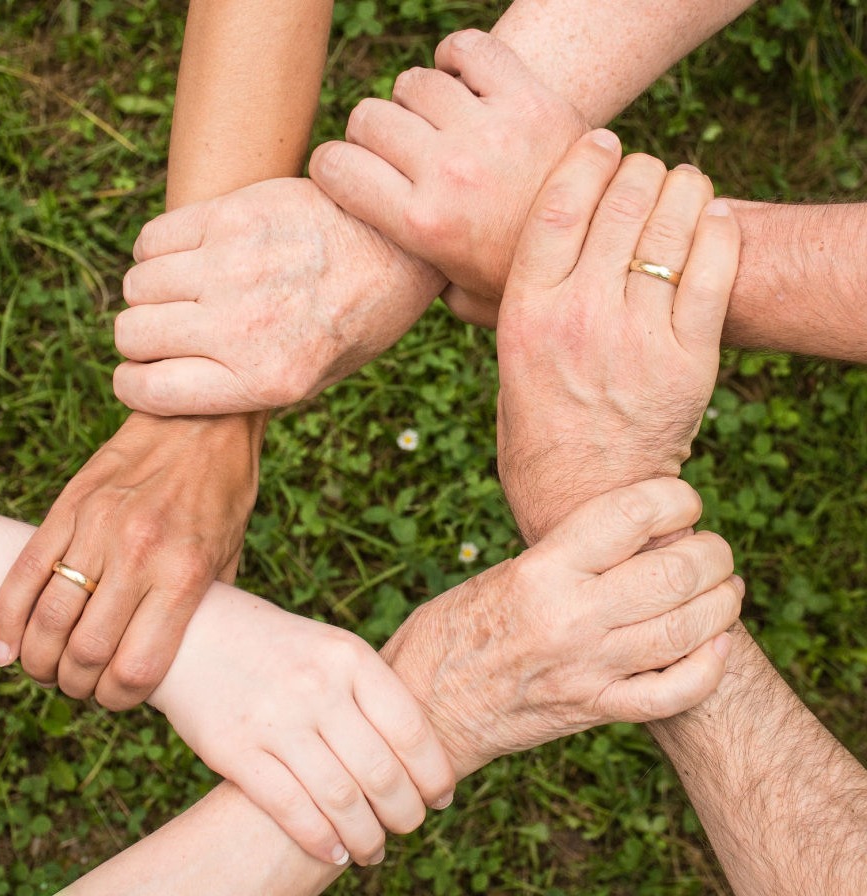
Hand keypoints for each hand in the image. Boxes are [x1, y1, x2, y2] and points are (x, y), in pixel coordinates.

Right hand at [0, 412, 261, 708]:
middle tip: (81, 685)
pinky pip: (25, 573)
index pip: (136, 667)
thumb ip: (202, 607)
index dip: (119, 699)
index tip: (118, 698)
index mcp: (184, 574)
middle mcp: (138, 554)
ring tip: (48, 667)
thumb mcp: (230, 554)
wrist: (203, 420)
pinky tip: (8, 647)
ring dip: (39, 660)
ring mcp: (98, 528)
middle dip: (77, 685)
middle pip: (84, 652)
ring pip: (47, 619)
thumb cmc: (224, 492)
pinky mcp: (70, 507)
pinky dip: (7, 619)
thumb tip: (179, 656)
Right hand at [114, 177, 445, 415]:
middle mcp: (244, 327)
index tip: (142, 376)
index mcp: (267, 379)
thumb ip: (246, 388)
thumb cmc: (359, 318)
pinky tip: (191, 256)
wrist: (400, 246)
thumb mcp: (317, 378)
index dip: (135, 386)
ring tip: (187, 292)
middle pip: (133, 335)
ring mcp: (234, 267)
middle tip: (171, 331)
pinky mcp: (232, 215)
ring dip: (152, 293)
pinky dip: (158, 251)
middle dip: (142, 340)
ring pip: (137, 285)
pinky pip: (152, 238)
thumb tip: (175, 387)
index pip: (148, 391)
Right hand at [150, 585, 454, 867]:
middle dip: (405, 812)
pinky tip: (335, 852)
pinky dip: (320, 840)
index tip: (441, 796)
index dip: (433, 772)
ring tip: (374, 850)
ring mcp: (276, 719)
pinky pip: (290, 808)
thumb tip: (419, 754)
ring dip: (367, 837)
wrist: (196, 631)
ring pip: (340, 799)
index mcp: (349, 657)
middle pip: (380, 771)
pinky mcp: (236, 750)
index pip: (410, 728)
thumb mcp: (331, 648)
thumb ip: (370, 691)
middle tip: (410, 826)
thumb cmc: (278, 646)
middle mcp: (318, 687)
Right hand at [310, 29, 585, 326]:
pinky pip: (468, 48)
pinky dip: (457, 58)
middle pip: (368, 117)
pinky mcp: (529, 97)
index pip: (334, 166)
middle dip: (371, 136)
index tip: (347, 174)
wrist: (605, 249)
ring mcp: (490, 130)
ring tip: (437, 126)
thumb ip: (419, 282)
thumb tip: (387, 268)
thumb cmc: (524, 279)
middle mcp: (449, 172)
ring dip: (416, 102)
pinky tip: (462, 84)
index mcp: (423, 225)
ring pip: (413, 82)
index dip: (332, 167)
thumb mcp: (464, 300)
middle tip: (398, 154)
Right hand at [382, 478, 741, 777]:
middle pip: (675, 572)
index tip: (683, 500)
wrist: (425, 708)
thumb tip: (633, 536)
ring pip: (687, 630)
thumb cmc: (453, 629)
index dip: (675, 498)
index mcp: (541, 570)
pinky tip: (717, 644)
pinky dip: (709, 667)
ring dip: (722, 603)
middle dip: (712, 553)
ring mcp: (587, 668)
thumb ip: (566, 557)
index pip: (631, 515)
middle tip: (713, 548)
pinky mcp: (594, 710)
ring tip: (726, 588)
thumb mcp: (502, 573)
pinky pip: (673, 693)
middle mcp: (570, 617)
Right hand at [496, 131, 739, 543]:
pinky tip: (713, 218)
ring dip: (683, 189)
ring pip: (672, 227)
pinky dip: (719, 231)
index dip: (586, 159)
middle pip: (621, 203)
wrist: (585, 498)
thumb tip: (476, 266)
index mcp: (526, 314)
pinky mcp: (688, 361)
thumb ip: (502, 309)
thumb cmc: (537, 431)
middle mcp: (580, 317)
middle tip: (644, 169)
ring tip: (682, 186)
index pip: (558, 205)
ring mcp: (637, 338)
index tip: (601, 140)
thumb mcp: (505, 364)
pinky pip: (714, 271)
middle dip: (639, 169)